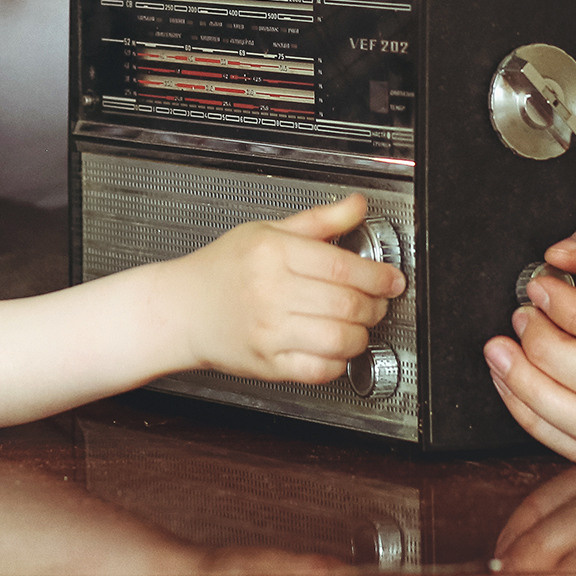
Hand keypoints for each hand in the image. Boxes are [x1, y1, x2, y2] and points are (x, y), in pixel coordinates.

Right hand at [165, 194, 403, 383]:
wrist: (182, 308)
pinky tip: (334, 348)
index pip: (343, 267)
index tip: (392, 280)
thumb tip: (358, 205)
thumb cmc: (223, 268)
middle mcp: (270, 292)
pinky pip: (318, 370)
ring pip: (339, 340)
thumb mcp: (267, 230)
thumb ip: (320, 220)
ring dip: (361, 335)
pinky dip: (337, 362)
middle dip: (375, 306)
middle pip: (347, 304)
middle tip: (378, 302)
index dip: (378, 276)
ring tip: (358, 326)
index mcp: (273, 253)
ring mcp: (269, 331)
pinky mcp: (267, 363)